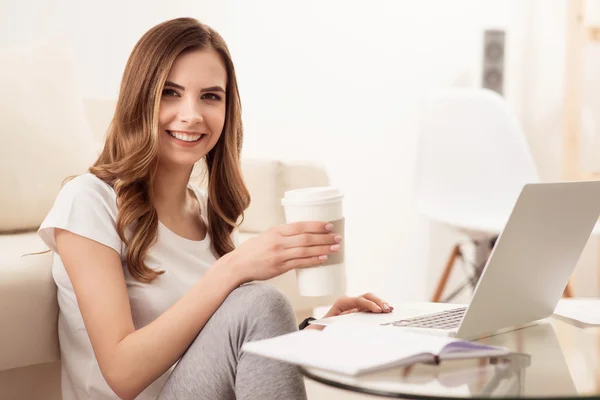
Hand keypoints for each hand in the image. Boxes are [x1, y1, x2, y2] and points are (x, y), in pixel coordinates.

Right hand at [220, 221, 341, 283]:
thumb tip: (305, 235)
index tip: (330, 226)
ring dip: (322, 249)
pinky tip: (322, 259)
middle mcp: (278, 241)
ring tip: (335, 248)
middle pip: (306, 238)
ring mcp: (279, 255)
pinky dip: (312, 261)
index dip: (317, 225)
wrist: (238, 265)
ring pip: (305, 251)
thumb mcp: (268, 236)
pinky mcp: (279, 267)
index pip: (300, 225)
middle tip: (337, 238)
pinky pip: (300, 263)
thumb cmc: (254, 250)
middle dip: (324, 238)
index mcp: (276, 230)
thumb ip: (284, 235)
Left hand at [305, 293, 393, 330]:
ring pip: (370, 299)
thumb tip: (351, 326)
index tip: (378, 311)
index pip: (358, 300)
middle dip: (377, 301)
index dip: (369, 304)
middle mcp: (349, 301)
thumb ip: (341, 325)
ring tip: (390, 309)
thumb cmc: (326, 328)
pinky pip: (371, 305)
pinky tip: (387, 310)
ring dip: (381, 303)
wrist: (321, 328)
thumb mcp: (332, 327)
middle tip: (387, 309)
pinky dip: (379, 306)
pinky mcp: (359, 309)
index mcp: (342, 303)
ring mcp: (354, 304)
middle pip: (366, 296)